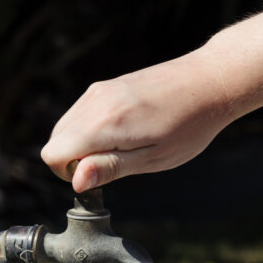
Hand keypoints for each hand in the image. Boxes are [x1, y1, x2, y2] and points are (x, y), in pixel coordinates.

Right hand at [41, 49, 229, 191]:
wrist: (210, 81)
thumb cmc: (189, 126)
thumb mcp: (153, 158)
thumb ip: (110, 168)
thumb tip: (75, 181)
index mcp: (104, 123)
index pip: (52, 154)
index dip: (69, 173)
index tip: (99, 175)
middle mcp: (95, 102)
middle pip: (55, 140)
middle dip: (75, 160)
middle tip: (116, 163)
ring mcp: (98, 90)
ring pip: (66, 126)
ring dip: (83, 144)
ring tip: (123, 147)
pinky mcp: (105, 86)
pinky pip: (80, 113)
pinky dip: (90, 129)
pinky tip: (124, 132)